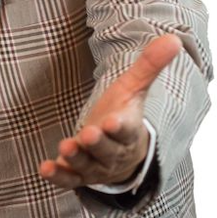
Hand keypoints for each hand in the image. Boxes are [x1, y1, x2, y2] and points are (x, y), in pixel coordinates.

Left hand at [39, 33, 181, 189]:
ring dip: (76, 158)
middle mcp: (114, 152)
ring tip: (65, 146)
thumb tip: (172, 38)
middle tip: (87, 134)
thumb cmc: (124, 114)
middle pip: (107, 150)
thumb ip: (149, 66)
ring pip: (87, 165)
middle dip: (97, 143)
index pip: (127, 129)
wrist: (122, 154)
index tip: (113, 121)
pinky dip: (57, 176)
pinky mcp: (78, 175)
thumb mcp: (134, 89)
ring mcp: (96, 166)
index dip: (120, 127)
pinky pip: (68, 179)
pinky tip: (44, 168)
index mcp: (129, 131)